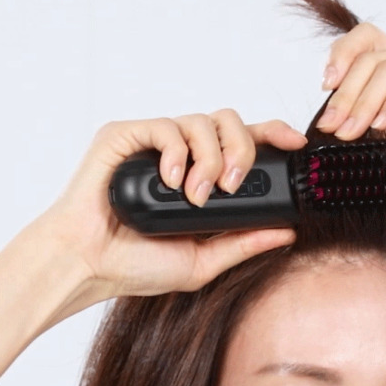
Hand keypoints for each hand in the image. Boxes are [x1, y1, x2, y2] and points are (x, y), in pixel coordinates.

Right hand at [41, 110, 306, 305]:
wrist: (90, 265)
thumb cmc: (136, 263)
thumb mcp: (204, 261)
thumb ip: (244, 243)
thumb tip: (287, 233)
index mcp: (202, 176)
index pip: (245, 141)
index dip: (273, 134)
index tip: (295, 145)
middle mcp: (182, 154)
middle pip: (229, 121)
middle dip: (242, 149)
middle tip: (232, 184)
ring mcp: (153, 144)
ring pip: (201, 121)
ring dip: (210, 157)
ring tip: (195, 194)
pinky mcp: (125, 137)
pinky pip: (164, 126)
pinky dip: (176, 152)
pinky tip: (172, 180)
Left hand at [317, 23, 385, 228]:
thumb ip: (364, 114)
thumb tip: (327, 113)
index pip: (370, 39)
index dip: (342, 56)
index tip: (325, 89)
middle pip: (375, 57)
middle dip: (346, 93)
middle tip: (331, 126)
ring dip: (363, 102)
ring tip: (350, 133)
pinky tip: (380, 126)